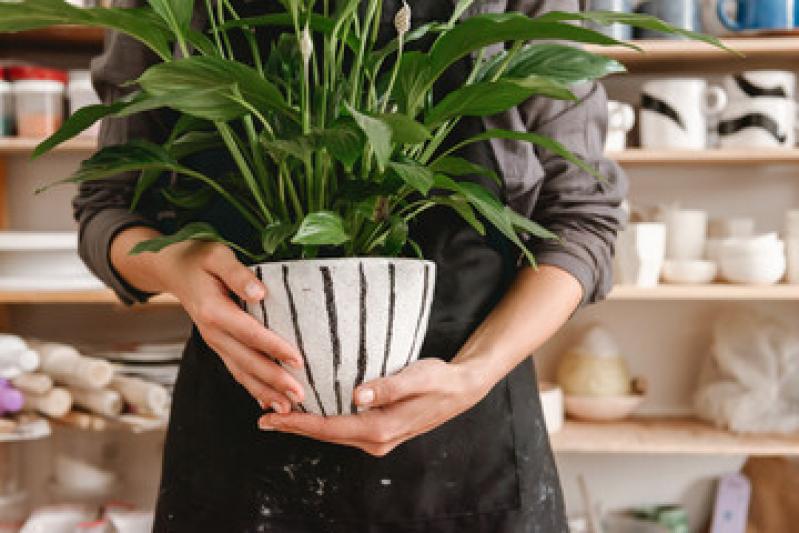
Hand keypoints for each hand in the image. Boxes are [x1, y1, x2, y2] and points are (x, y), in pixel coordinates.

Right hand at [153, 240, 305, 412]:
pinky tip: (268, 401)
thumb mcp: (217, 255)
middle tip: (300, 396)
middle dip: (274, 381)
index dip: (275, 348)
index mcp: (214, 310)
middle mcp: (213, 332)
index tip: (298, 361)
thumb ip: (237, 274)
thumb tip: (259, 292)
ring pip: (241, 372)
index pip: (250, 333)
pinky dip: (252, 388)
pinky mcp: (218, 344)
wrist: (172, 267)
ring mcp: (214, 341)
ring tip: (288, 408)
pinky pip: (236, 370)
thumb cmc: (199, 256)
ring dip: (264, 392)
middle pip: (247, 361)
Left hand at [257, 358, 489, 455]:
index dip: (298, 423)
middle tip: (262, 416)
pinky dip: (322, 422)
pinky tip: (310, 410)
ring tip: (277, 413)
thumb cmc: (439, 380)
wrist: (462, 390)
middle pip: (325, 435)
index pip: (329, 428)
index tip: (271, 417)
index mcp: (381, 429)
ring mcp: (378, 439)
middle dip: (293, 427)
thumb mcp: (417, 377)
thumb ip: (388, 386)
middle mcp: (376, 440)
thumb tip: (357, 395)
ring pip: (332, 434)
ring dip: (305, 425)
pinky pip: (343, 430)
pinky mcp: (379, 431)